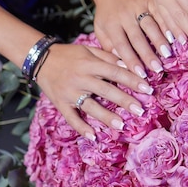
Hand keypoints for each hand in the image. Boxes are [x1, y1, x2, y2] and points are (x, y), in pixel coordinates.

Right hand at [36, 43, 152, 139]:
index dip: (132, 80)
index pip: (115, 72)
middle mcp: (80, 78)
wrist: (39, 58)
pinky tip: (93, 137)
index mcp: (89, 63)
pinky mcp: (60, 103)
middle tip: (141, 110)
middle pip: (106, 90)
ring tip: (121, 125)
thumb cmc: (69, 54)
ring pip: (90, 106)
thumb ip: (108, 58)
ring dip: (106, 117)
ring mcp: (69, 92)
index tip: (148, 88)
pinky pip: (71, 118)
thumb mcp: (89, 50)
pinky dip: (81, 128)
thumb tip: (129, 65)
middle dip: (124, 101)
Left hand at [92, 0, 170, 78]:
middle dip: (148, 54)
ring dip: (159, 41)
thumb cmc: (106, 12)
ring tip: (167, 54)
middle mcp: (124, 14)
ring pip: (150, 25)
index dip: (131, 60)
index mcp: (111, 23)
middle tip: (158, 69)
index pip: (122, 45)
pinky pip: (160, 12)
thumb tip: (121, 64)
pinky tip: (173, 35)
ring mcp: (138, 5)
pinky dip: (167, 24)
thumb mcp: (100, 28)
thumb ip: (108, 46)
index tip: (140, 74)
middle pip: (137, 37)